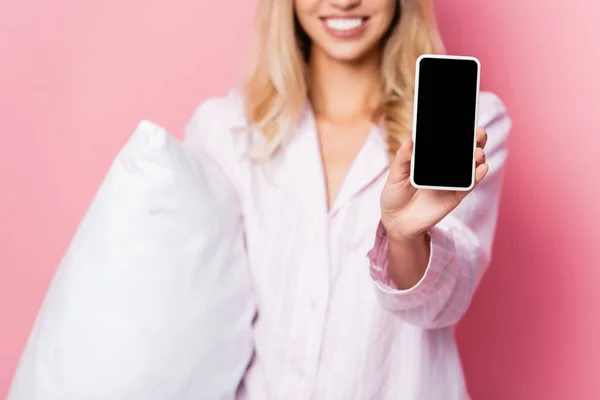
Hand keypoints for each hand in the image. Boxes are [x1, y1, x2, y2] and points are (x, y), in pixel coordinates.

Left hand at [380, 127, 488, 241]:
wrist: (396, 221)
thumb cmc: (394, 195)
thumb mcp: (395, 175)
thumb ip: (402, 159)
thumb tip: (409, 140)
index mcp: (431, 159)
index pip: (448, 142)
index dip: (458, 131)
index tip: (464, 120)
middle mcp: (444, 168)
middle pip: (465, 150)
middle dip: (475, 140)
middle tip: (479, 131)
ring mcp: (451, 181)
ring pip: (471, 166)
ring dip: (478, 157)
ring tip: (478, 152)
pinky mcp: (455, 196)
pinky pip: (469, 185)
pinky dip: (477, 176)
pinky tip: (481, 168)